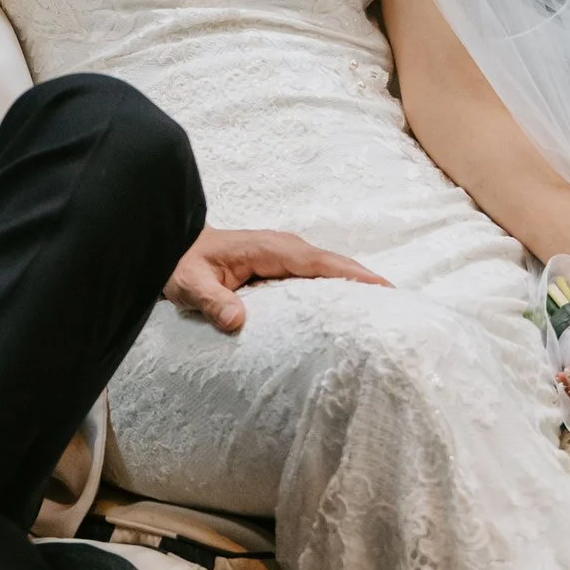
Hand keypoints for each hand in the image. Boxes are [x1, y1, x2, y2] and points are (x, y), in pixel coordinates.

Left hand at [165, 225, 387, 335]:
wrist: (171, 248)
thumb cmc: (181, 263)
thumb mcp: (189, 283)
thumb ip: (211, 300)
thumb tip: (237, 320)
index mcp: (270, 249)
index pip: (320, 262)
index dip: (353, 275)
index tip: (384, 289)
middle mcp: (284, 250)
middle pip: (335, 266)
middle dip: (365, 282)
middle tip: (399, 308)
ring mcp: (285, 259)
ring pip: (329, 273)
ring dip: (354, 288)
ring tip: (385, 313)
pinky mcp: (281, 270)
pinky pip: (316, 280)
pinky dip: (336, 292)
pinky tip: (349, 313)